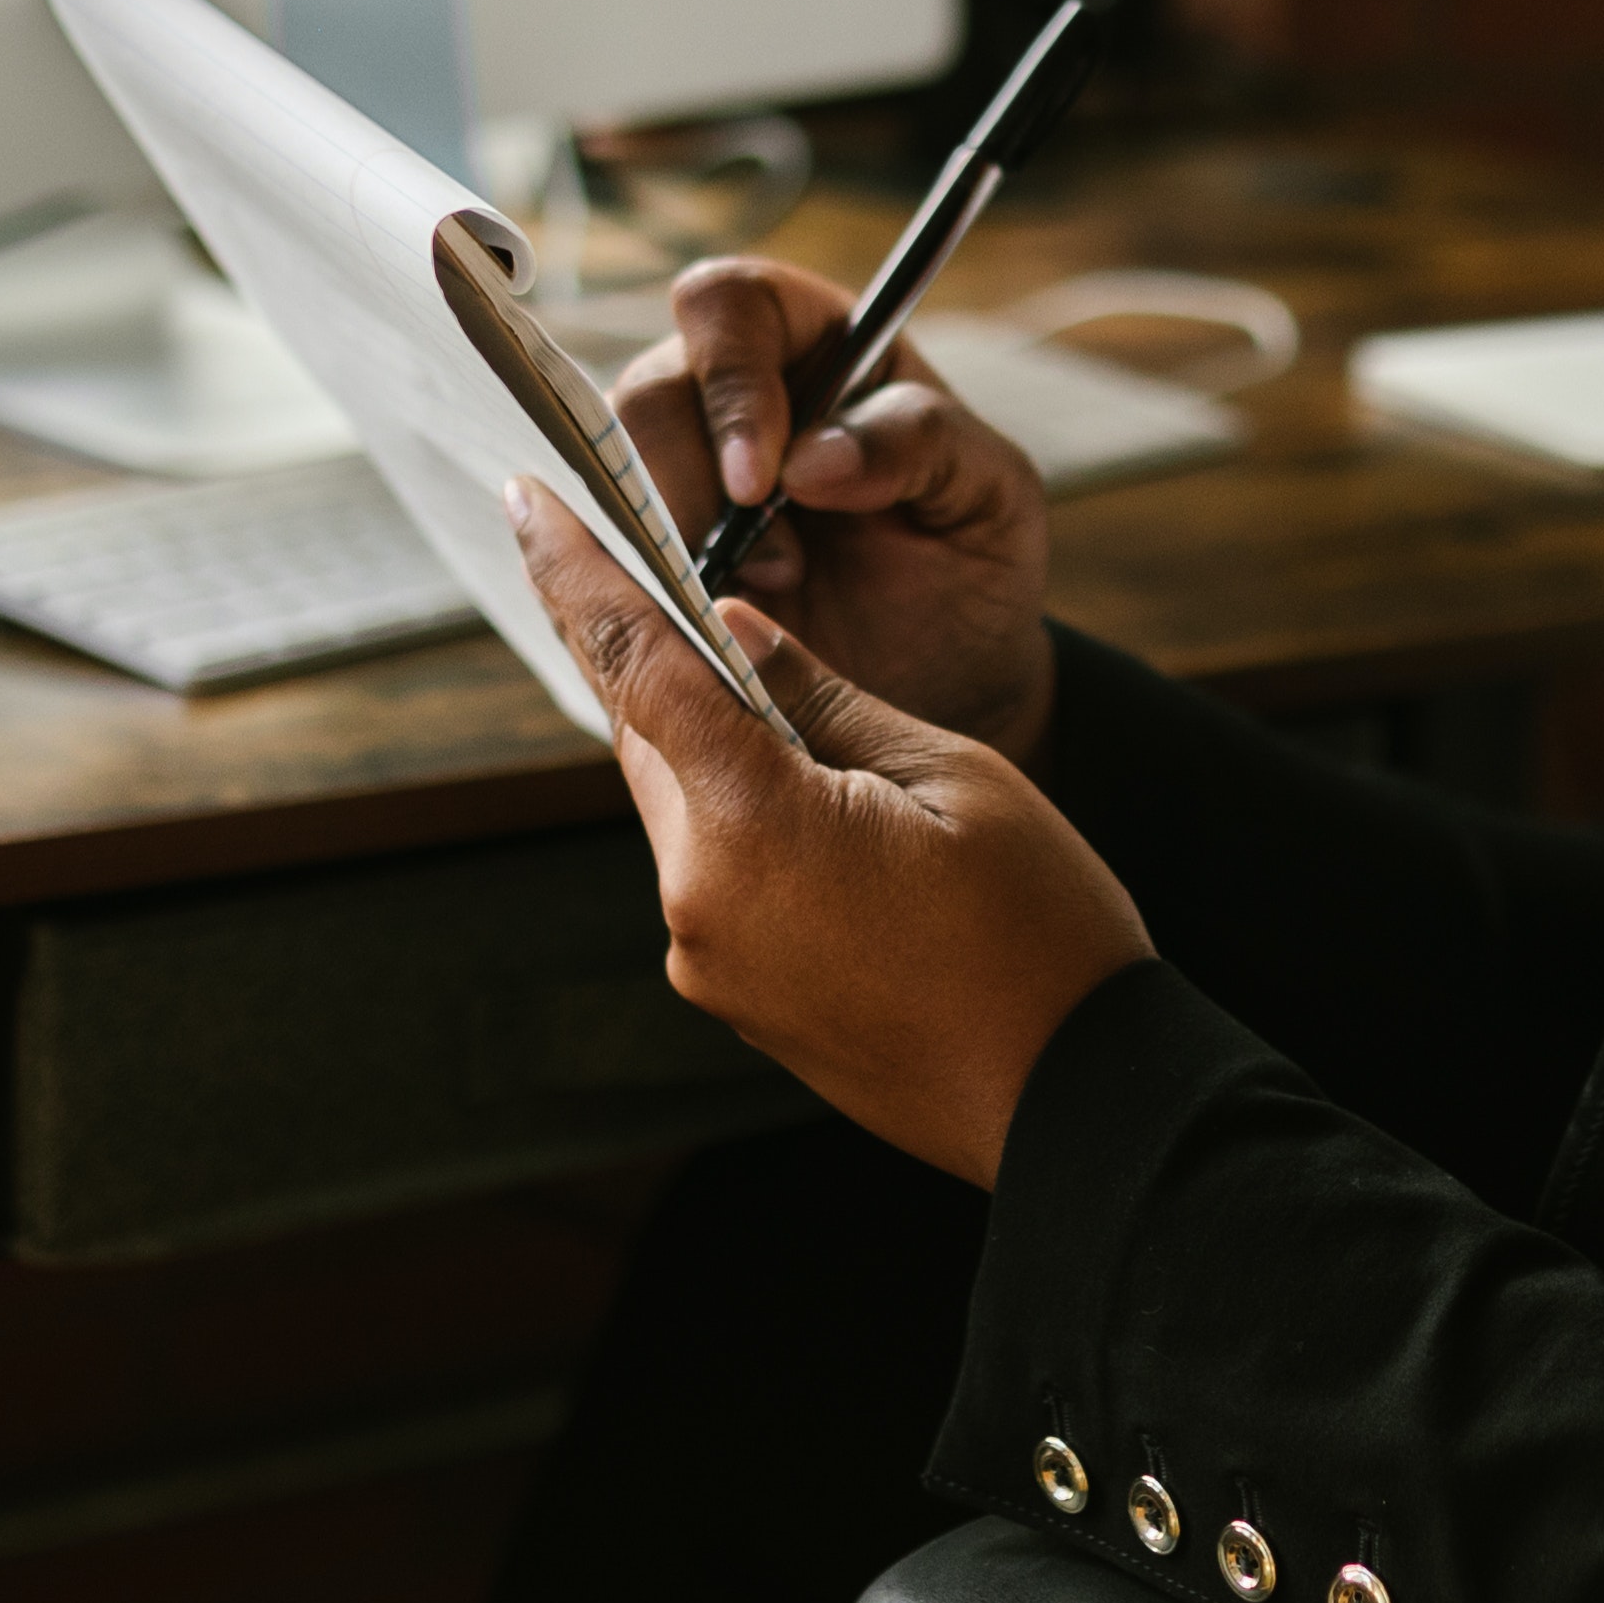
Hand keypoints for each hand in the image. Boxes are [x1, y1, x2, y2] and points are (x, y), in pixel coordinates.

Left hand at [511, 481, 1154, 1188]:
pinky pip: (716, 876)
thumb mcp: (948, 773)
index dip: (576, 573)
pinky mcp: (738, 1000)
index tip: (530, 503)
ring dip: (722, 750)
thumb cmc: (1038, 932)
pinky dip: (749, 821)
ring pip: (683, 808)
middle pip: (649, 740)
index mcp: (752, 826)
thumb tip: (734, 631)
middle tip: (696, 588)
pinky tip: (835, 819)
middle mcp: (699, 901)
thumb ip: (822, 696)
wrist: (1073, 1099)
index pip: (635, 666)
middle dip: (668, 663)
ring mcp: (711, 963)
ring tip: (832, 737)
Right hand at [612, 251, 1056, 766]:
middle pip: (645, 393)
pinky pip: (592, 559)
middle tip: (775, 568)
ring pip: (602, 479)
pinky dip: (634, 597)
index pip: (730, 304)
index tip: (760, 481)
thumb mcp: (989, 494)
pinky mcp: (645, 560)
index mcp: (816, 344)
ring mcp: (677, 479)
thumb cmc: (969, 564)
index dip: (730, 383)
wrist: (946, 678)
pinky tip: (705, 630)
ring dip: (662, 551)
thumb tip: (813, 456)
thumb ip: (921, 442)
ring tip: (754, 607)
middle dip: (689, 486)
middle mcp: (730, 398)